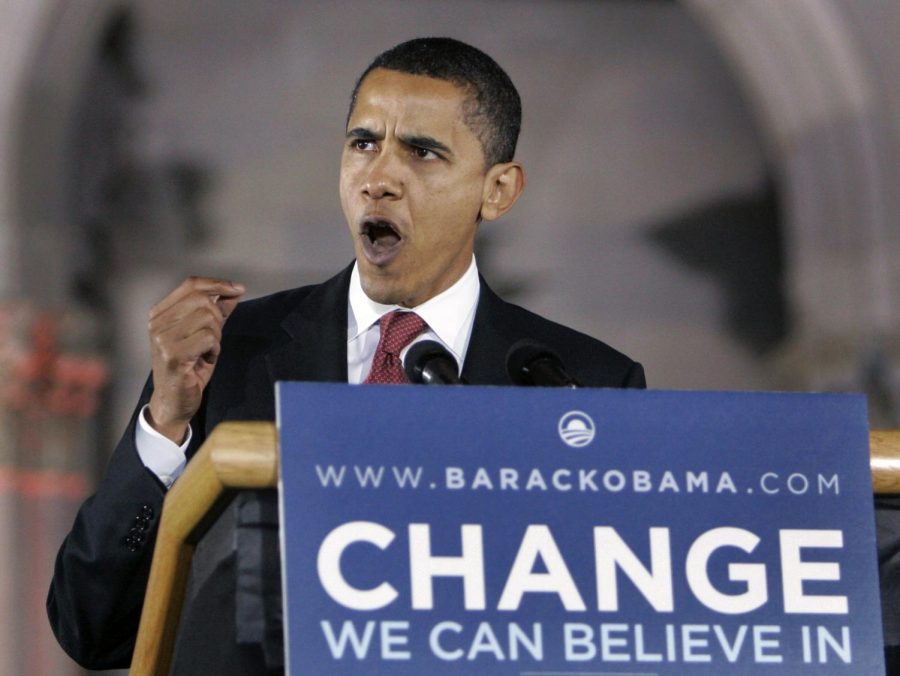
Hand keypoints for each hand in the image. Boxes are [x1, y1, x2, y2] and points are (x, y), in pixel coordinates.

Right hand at [146, 276, 244, 442]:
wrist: (174, 401)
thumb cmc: (189, 367)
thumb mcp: (205, 335)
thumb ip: (217, 312)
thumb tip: (234, 291)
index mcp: (160, 313)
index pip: (191, 284)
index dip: (217, 283)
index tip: (238, 289)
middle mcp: (157, 322)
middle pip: (203, 300)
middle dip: (218, 318)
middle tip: (212, 340)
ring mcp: (162, 337)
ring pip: (207, 318)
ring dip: (216, 337)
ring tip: (206, 352)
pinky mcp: (172, 353)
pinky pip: (208, 338)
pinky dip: (214, 349)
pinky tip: (205, 360)